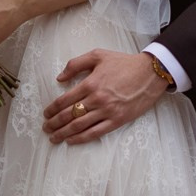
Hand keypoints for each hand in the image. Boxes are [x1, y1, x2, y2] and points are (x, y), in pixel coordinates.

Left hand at [42, 49, 167, 144]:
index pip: (65, 100)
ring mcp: (107, 111)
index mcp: (90, 83)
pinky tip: (71, 141)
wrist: (150, 73)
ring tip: (54, 137)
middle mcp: (97, 99)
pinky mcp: (117, 120)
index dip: (52, 109)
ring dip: (63, 133)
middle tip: (46, 128)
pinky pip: (95, 133)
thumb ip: (76, 64)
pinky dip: (81, 138)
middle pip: (69, 115)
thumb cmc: (123, 63)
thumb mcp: (98, 55)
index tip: (46, 114)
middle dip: (54, 123)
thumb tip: (59, 78)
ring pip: (79, 126)